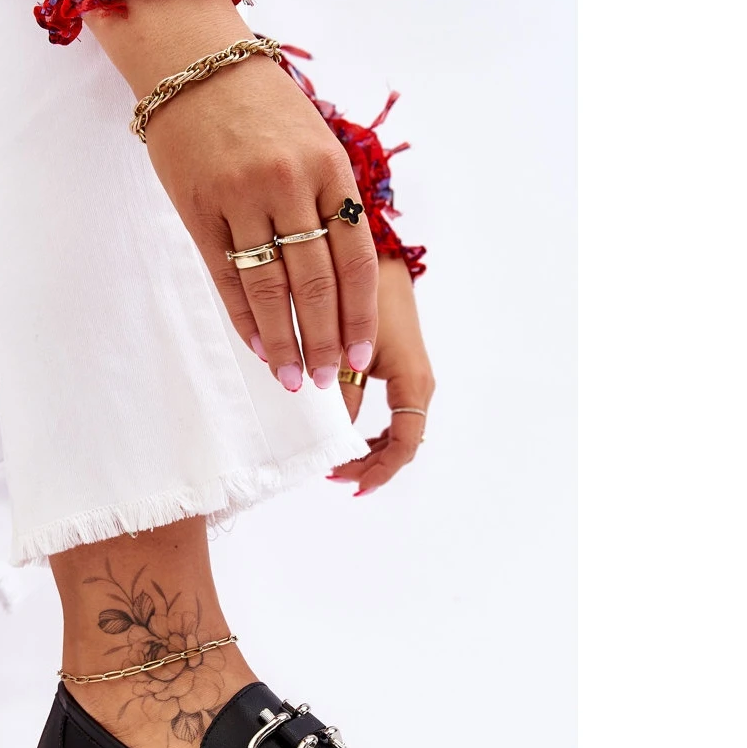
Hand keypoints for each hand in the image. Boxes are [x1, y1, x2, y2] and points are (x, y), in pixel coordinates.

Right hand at [86, 0, 379, 391]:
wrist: (194, 65)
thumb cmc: (260, 107)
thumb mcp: (312, 141)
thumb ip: (330, 202)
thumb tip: (344, 280)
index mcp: (329, 167)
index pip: (354, 258)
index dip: (360, 315)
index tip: (362, 359)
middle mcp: (289, 183)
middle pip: (316, 281)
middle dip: (326, 339)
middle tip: (329, 382)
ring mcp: (241, 197)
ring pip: (271, 286)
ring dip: (285, 340)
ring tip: (294, 378)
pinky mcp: (199, 210)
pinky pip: (227, 278)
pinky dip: (244, 318)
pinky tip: (259, 347)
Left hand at [329, 255, 434, 494]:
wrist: (380, 263)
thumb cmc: (368, 300)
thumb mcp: (350, 350)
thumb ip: (342, 393)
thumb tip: (328, 436)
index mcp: (413, 383)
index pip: (404, 444)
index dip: (379, 470)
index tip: (349, 483)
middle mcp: (418, 387)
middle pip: (401, 445)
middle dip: (369, 466)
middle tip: (331, 476)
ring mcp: (411, 383)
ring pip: (396, 435)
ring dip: (369, 453)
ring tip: (336, 464)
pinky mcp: (400, 375)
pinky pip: (392, 418)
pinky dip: (370, 435)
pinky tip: (346, 439)